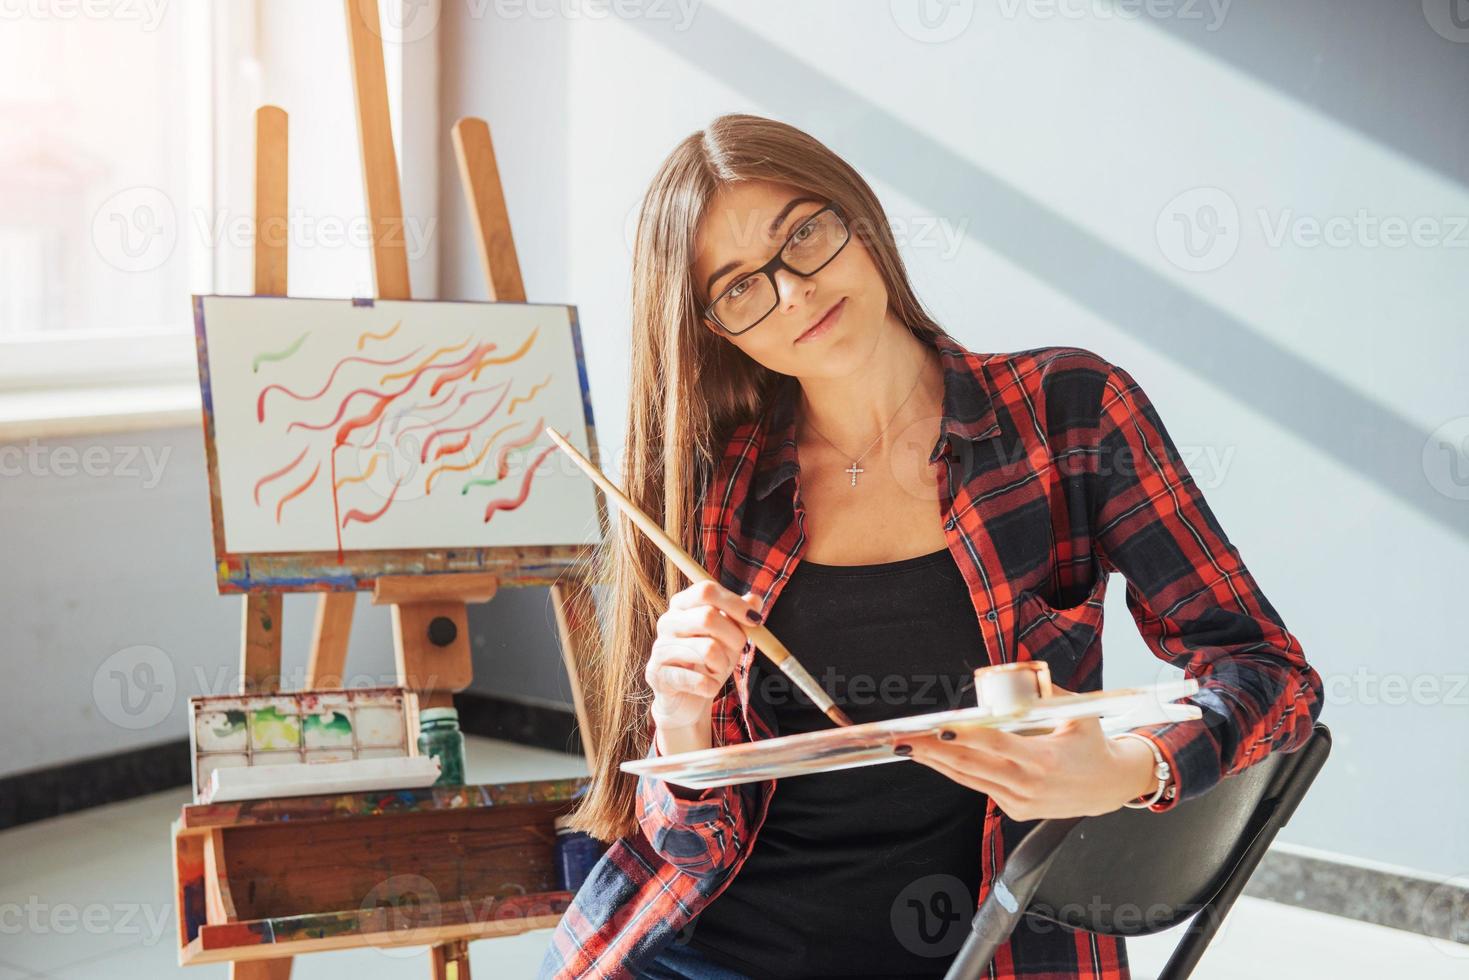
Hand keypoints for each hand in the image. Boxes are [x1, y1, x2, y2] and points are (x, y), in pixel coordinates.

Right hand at [645, 580, 763, 732]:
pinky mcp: (658, 675)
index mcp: (682, 605)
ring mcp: (660, 648)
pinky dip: (712, 686)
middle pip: (708, 616)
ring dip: (723, 664)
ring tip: (718, 670)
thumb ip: (740, 617)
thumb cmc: (708, 662)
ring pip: (707, 649)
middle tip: (739, 651)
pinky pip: (698, 679)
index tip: (756, 621)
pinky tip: (708, 687)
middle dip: (734, 637)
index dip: (734, 603)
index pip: (706, 591)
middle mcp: (667, 622)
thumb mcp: (729, 637)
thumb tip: (755, 599)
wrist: (686, 699)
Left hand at [899, 685, 1159, 820]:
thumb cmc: (1092, 744)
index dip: (965, 736)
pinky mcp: (1015, 810)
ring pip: (969, 778)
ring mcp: (1020, 801)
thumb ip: (1046, 693)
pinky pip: (979, 786)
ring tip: (908, 747)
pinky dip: (957, 770)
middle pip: (971, 765)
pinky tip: (936, 757)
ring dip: (936, 762)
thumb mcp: (1078, 714)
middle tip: (903, 737)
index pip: (996, 744)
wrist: (1109, 787)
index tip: (938, 727)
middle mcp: (1028, 784)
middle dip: (932, 750)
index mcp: (1044, 759)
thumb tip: (1020, 672)